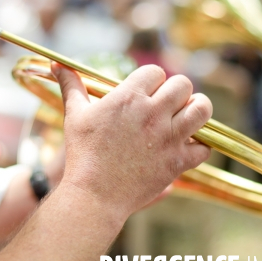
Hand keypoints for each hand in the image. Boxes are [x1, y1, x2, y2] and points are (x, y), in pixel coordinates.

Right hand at [52, 63, 211, 219]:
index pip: (156, 72)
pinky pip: (204, 146)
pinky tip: (186, 146)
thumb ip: (71, 86)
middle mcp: (152, 113)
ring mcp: (169, 137)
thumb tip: (57, 65)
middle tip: (168, 103)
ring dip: (197, 109)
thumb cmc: (82, 154)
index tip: (148, 90)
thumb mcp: (75, 115)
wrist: (94, 195)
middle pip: (183, 84)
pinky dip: (199, 145)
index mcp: (128, 97)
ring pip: (202, 109)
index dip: (153, 79)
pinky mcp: (178, 161)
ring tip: (187, 116)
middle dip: (176, 91)